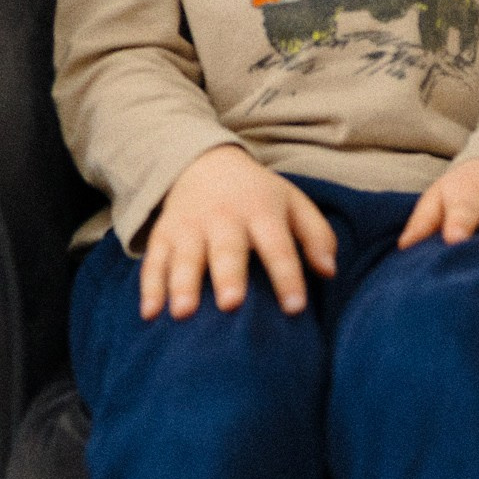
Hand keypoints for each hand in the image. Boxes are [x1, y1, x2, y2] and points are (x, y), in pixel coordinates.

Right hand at [139, 145, 335, 319]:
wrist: (205, 163)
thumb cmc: (259, 195)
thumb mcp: (294, 204)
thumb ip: (317, 236)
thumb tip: (329, 272)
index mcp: (262, 212)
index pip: (278, 246)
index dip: (288, 276)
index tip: (295, 307)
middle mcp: (224, 219)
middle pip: (227, 251)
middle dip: (228, 278)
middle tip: (231, 305)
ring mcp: (189, 227)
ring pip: (185, 258)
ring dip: (182, 286)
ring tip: (183, 314)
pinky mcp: (163, 235)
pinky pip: (154, 262)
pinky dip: (149, 288)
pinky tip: (149, 314)